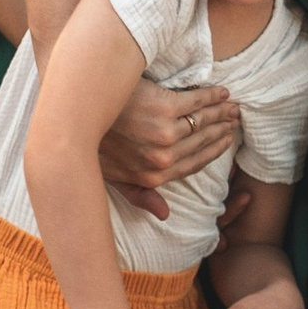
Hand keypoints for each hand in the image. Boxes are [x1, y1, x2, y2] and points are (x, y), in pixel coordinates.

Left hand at [98, 79, 240, 222]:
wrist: (72, 109)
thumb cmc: (90, 143)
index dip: (212, 152)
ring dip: (221, 114)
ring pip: (202, 122)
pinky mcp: (163, 107)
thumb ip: (140, 195)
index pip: (193, 164)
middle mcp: (162, 158)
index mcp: (153, 176)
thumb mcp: (111, 177)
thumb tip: (164, 214)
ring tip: (232, 108)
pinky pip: (197, 102)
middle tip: (234, 122)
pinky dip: (212, 97)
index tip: (225, 141)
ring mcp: (164, 133)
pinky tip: (221, 94)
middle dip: (222, 131)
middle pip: (202, 143)